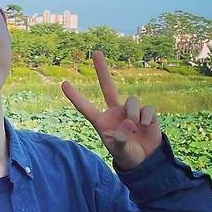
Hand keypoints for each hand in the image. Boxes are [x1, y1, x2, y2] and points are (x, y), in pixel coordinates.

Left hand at [60, 50, 162, 170]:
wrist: (145, 159)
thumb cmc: (127, 154)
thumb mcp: (120, 150)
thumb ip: (120, 138)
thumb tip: (128, 122)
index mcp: (102, 122)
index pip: (86, 107)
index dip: (75, 96)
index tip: (63, 83)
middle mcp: (115, 112)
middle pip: (108, 86)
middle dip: (102, 69)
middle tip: (96, 52)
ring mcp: (130, 111)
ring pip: (131, 100)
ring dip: (133, 113)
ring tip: (136, 127)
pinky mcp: (145, 113)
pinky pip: (146, 108)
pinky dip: (147, 116)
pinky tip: (147, 126)